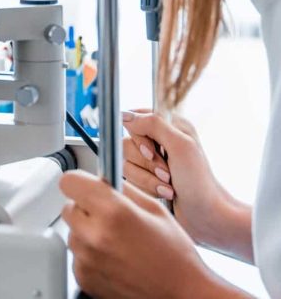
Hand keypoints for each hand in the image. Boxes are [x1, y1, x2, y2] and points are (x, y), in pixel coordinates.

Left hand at [60, 171, 244, 298]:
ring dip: (87, 232)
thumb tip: (103, 178)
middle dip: (85, 208)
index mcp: (113, 212)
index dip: (80, 182)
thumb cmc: (175, 255)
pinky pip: (77, 256)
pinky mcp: (84, 279)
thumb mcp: (154, 208)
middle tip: (108, 216)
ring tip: (116, 242)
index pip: (69, 182)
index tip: (87, 186)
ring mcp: (88, 260)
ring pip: (73, 232)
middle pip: (69, 207)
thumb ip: (122, 188)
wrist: (183, 295)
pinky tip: (114, 259)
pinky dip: (90, 255)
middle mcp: (95, 235)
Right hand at [122, 110, 249, 256]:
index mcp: (170, 125)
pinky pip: (130, 179)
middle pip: (127, 143)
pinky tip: (163, 193)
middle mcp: (159, 140)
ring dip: (147, 178)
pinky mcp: (146, 177)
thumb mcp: (180, 146)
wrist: (207, 218)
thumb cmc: (199, 183)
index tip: (151, 153)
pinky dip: (146, 187)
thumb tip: (124, 115)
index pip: (135, 119)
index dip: (138, 137)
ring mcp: (151, 160)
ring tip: (168, 188)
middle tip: (167, 174)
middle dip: (146, 163)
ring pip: (126, 163)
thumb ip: (153, 124)